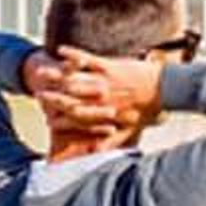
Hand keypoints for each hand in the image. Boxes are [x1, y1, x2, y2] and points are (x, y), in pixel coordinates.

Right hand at [27, 48, 163, 131]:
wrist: (167, 89)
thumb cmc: (148, 111)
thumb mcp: (129, 131)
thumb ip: (111, 144)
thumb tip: (97, 155)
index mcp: (105, 115)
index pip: (77, 119)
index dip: (61, 121)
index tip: (48, 120)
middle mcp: (102, 99)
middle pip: (71, 99)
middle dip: (53, 97)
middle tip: (38, 94)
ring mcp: (105, 81)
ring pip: (75, 80)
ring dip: (56, 75)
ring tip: (41, 73)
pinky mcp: (110, 65)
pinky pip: (87, 59)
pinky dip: (73, 54)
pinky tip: (59, 50)